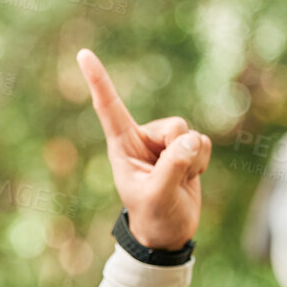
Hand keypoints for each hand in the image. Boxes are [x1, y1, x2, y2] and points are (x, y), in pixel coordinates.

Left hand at [78, 48, 211, 248]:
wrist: (169, 232)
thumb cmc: (154, 216)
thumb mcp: (158, 195)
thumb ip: (173, 166)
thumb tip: (190, 140)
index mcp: (122, 146)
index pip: (109, 107)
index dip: (98, 80)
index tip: (82, 54)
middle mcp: (142, 138)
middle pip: (174, 125)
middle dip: (179, 152)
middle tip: (167, 179)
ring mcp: (164, 142)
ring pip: (191, 134)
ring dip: (192, 161)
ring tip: (177, 180)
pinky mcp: (184, 149)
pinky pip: (203, 143)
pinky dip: (201, 163)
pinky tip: (188, 177)